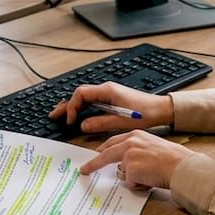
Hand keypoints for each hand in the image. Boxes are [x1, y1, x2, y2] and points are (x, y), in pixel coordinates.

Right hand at [49, 82, 173, 133]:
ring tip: (61, 115)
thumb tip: (82, 125)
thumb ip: (100, 123)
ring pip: (85, 98)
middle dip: (66, 105)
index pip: (81, 93)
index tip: (71, 120)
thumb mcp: (121, 121)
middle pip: (80, 95)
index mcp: (108, 90)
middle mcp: (106, 89)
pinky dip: (82, 108)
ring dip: (73, 106)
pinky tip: (77, 115)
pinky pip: (92, 102)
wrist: (160, 109)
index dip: (72, 106)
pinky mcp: (112, 99)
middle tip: (54, 115)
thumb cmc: (145, 113)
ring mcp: (109, 94)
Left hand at [78, 130, 192, 189]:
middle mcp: (130, 142)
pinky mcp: (130, 168)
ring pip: (121, 172)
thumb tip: (124, 164)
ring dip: (132, 178)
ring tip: (149, 176)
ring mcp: (129, 155)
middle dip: (93, 164)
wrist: (181, 166)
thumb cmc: (172, 158)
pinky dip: (138, 185)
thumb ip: (137, 151)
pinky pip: (130, 182)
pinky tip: (149, 180)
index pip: (113, 142)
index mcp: (135, 135)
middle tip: (84, 170)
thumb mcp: (152, 146)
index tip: (95, 154)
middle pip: (105, 154)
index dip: (103, 150)